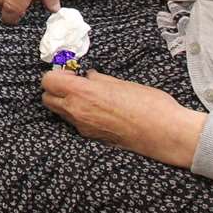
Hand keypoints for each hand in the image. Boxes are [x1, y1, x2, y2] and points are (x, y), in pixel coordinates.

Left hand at [42, 70, 206, 167]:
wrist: (165, 133)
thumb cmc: (148, 103)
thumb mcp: (120, 83)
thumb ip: (98, 79)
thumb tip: (88, 76)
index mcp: (82, 93)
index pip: (48, 81)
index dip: (57, 75)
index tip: (72, 73)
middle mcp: (77, 111)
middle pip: (47, 99)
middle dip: (56, 90)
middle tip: (75, 85)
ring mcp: (83, 128)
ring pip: (60, 113)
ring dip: (66, 103)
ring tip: (89, 98)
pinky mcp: (92, 138)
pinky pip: (75, 124)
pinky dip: (79, 116)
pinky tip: (99, 112)